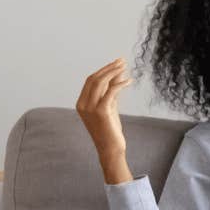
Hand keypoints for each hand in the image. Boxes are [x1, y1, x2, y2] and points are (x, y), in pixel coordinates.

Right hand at [76, 58, 134, 179]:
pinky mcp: (101, 111)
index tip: (115, 63)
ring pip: (100, 82)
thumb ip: (111, 92)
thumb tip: (117, 74)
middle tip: (121, 61)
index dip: (103, 69)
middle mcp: (83, 104)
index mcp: (81, 103)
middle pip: (94, 79)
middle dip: (108, 68)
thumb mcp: (109, 107)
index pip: (90, 81)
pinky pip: (111, 91)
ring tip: (125, 66)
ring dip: (113, 72)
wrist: (110, 149)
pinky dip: (120, 83)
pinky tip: (128, 80)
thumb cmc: (110, 130)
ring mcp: (90, 108)